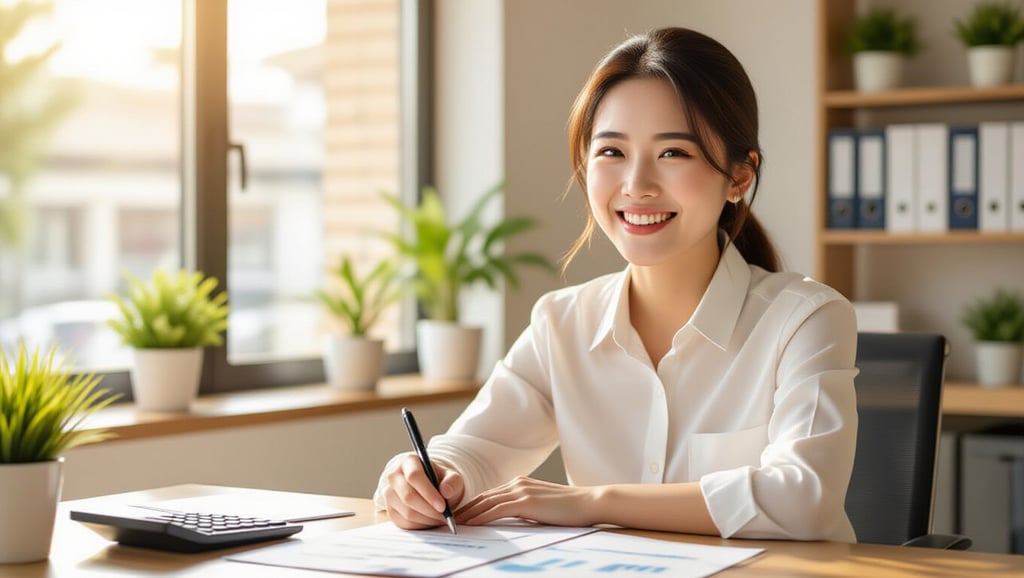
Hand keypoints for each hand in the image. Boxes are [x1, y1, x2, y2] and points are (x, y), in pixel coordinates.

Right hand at [382, 453, 464, 529]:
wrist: (428, 486)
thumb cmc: (440, 480)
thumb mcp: (450, 476)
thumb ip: (452, 481)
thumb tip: (446, 491)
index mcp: (408, 462)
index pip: (414, 476)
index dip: (429, 493)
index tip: (443, 506)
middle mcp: (394, 476)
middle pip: (408, 497)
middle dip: (429, 510)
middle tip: (445, 517)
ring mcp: (389, 494)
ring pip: (407, 512)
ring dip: (427, 520)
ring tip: (441, 518)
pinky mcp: (390, 510)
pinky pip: (405, 523)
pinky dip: (421, 526)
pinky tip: (431, 521)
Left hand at [455, 476, 597, 526]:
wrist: (589, 503)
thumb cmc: (569, 510)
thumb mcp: (541, 508)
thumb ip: (523, 510)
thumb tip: (507, 521)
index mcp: (520, 484)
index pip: (488, 495)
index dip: (471, 506)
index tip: (457, 516)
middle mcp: (517, 483)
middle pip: (482, 497)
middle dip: (463, 509)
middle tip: (446, 520)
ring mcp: (521, 490)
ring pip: (485, 502)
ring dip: (466, 514)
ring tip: (452, 523)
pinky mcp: (526, 501)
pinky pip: (496, 510)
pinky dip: (480, 517)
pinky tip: (469, 524)